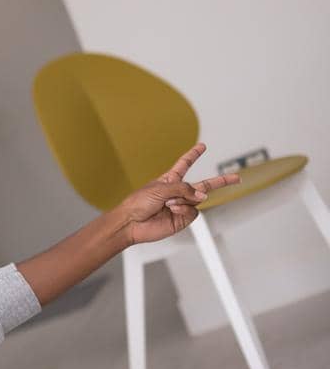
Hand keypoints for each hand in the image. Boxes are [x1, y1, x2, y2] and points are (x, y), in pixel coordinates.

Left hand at [115, 143, 238, 245]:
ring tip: (169, 204)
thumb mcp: (160, 188)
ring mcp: (182, 206)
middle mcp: (178, 192)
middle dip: (220, 181)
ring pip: (197, 199)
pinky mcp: (183, 218)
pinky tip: (173, 210)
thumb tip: (203, 195)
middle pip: (204, 185)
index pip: (184, 165)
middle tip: (237, 177)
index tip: (202, 146)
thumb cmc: (138, 203)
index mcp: (169, 181)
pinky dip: (184, 209)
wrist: (131, 223)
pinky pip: (193, 211)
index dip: (193, 155)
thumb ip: (183, 188)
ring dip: (185, 199)